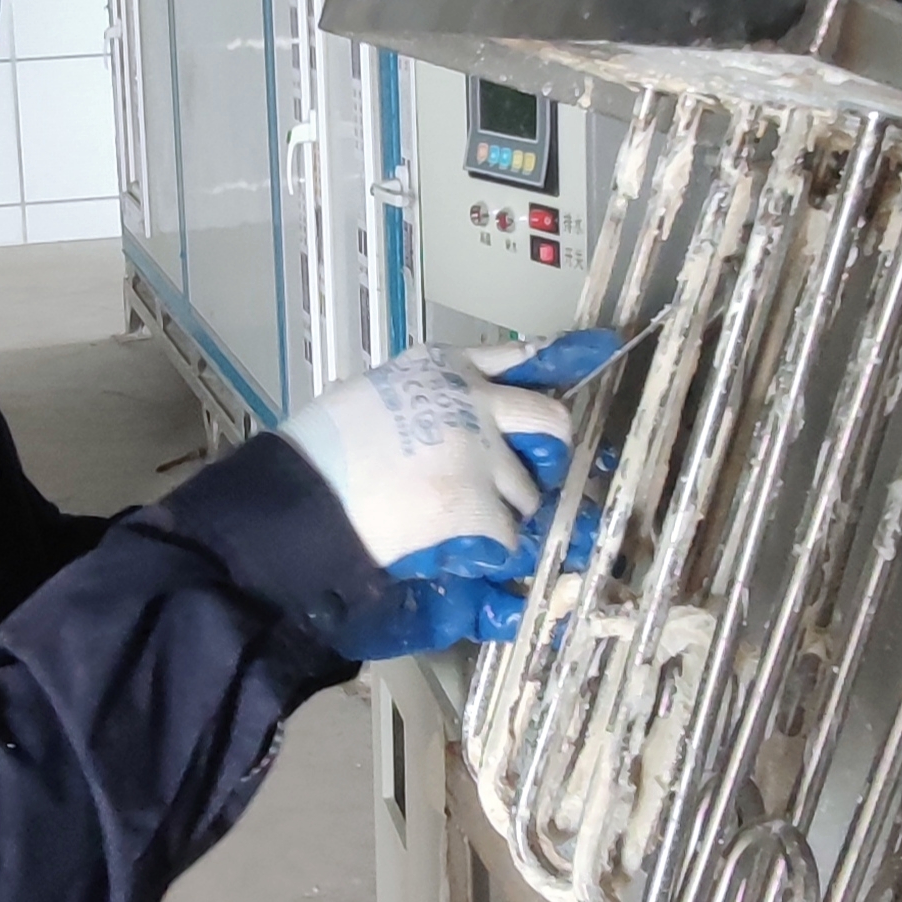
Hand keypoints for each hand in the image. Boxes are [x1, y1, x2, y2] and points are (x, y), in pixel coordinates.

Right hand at [278, 333, 613, 656]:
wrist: (300, 500)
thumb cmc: (322, 452)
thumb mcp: (378, 398)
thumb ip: (429, 401)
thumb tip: (464, 421)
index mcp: (444, 367)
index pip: (518, 356)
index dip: (560, 358)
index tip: (601, 348)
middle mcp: (473, 400)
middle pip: (550, 418)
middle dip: (550, 452)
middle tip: (533, 477)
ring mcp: (481, 452)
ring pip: (528, 488)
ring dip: (508, 513)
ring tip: (463, 525)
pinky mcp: (478, 504)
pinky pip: (507, 536)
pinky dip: (490, 553)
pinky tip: (459, 553)